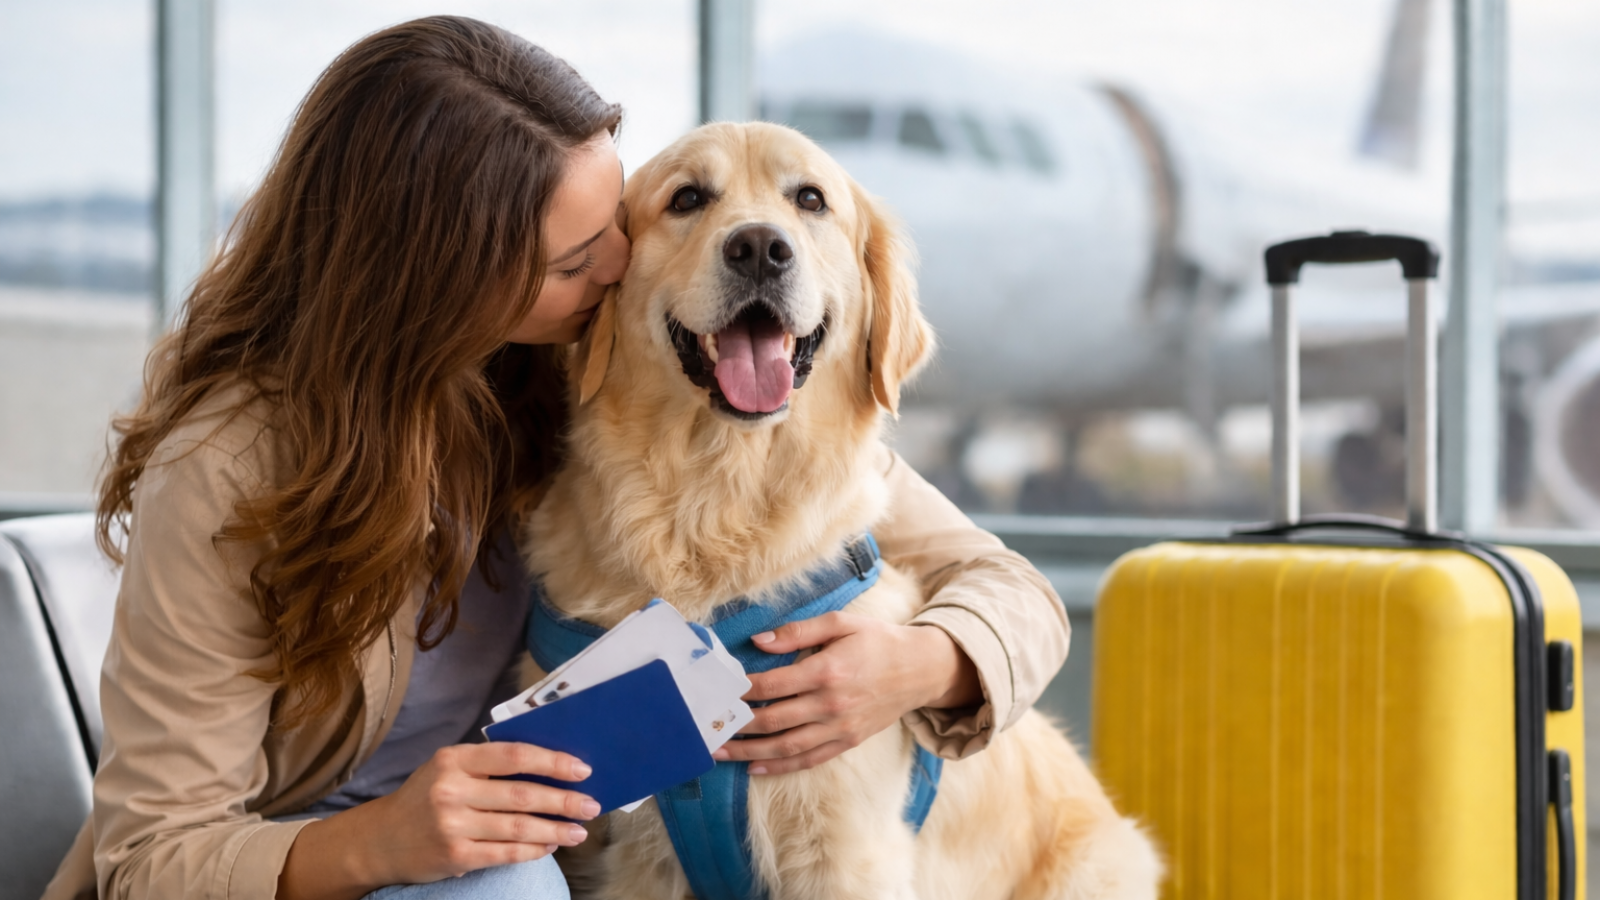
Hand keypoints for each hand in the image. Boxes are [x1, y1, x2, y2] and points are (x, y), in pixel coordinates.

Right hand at [279, 742, 597, 899]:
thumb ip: (489, 764)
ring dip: (555, 829)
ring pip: (518, 827)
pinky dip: (534, 850)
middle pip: (521, 794)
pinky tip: (551, 845)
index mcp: (453, 759)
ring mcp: (453, 824)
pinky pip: (506, 853)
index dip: (552, 761)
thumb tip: (550, 765)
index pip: (513, 755)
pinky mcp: (456, 855)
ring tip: (579, 830)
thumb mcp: (448, 768)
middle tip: (590, 804)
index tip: (581, 769)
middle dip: (563, 800)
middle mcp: (451, 789)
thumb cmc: (426, 797)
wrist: (382, 839)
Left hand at [711, 612, 979, 775]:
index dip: (742, 689)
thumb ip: (797, 631)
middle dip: (736, 725)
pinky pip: (808, 760)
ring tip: (719, 752)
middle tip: (706, 727)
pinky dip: (780, 766)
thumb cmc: (878, 640)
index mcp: (827, 670)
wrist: (920, 669)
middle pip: (773, 720)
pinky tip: (755, 766)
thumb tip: (758, 641)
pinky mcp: (846, 742)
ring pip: (786, 746)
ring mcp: (839, 728)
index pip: (772, 685)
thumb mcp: (840, 622)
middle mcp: (831, 704)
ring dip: (749, 752)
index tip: (717, 690)